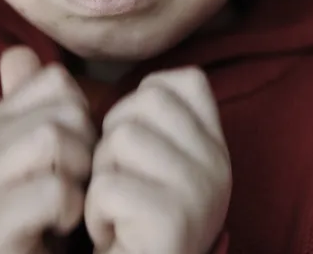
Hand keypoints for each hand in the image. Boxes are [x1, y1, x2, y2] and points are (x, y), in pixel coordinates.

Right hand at [0, 46, 95, 253]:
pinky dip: (70, 209)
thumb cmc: (39, 203)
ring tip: (70, 199)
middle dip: (86, 146)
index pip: (56, 79)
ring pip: (54, 139)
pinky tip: (60, 223)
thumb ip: (33, 100)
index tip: (75, 146)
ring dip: (79, 175)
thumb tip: (19, 53)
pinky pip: (53, 191)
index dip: (81, 111)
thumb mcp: (36, 146)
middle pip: (64, 109)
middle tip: (76, 179)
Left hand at [85, 67, 230, 253]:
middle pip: (149, 99)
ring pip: (123, 137)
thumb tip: (143, 86)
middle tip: (117, 174)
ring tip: (115, 205)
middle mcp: (217, 163)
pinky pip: (108, 187)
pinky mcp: (172, 220)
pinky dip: (95, 212)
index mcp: (216, 146)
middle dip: (115, 131)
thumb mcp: (165, 164)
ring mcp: (198, 190)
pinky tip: (111, 233)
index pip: (191, 80)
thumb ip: (161, 124)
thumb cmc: (139, 220)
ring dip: (101, 173)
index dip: (149, 92)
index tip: (136, 130)